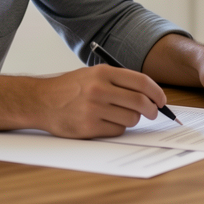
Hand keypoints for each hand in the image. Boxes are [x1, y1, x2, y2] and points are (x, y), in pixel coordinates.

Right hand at [31, 65, 166, 138]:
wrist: (41, 101)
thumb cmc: (70, 88)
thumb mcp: (93, 74)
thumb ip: (118, 81)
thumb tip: (149, 93)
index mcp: (103, 72)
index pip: (142, 82)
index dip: (157, 92)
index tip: (162, 100)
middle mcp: (99, 89)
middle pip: (140, 102)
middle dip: (152, 110)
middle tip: (152, 113)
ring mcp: (94, 109)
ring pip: (131, 119)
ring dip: (132, 120)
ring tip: (121, 116)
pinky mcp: (88, 127)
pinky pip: (117, 131)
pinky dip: (117, 128)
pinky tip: (107, 123)